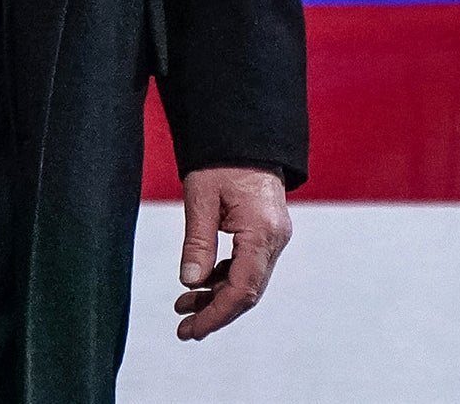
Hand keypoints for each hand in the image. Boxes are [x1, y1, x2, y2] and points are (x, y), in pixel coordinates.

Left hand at [174, 165, 290, 340]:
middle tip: (184, 329)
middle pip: (248, 291)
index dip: (217, 314)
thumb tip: (190, 282)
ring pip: (248, 280)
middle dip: (216, 312)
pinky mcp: (267, 232)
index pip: (243, 288)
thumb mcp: (200, 196)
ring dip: (217, 296)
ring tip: (184, 306)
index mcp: (262, 231)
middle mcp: (275, 238)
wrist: (244, 131)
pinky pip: (248, 265)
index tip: (192, 329)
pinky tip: (201, 282)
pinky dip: (225, 278)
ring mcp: (274, 236)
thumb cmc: (222, 157)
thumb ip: (197, 242)